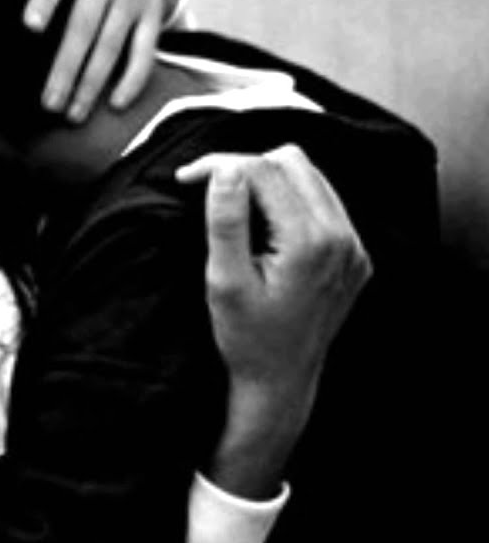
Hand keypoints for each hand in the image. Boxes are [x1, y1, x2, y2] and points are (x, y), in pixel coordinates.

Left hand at [24, 0, 181, 121]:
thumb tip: (1, 37)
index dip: (43, 2)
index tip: (30, 27)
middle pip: (82, 27)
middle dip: (64, 70)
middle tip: (49, 104)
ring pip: (110, 46)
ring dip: (91, 85)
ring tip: (74, 114)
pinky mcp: (153, 16)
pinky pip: (143, 53)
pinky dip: (131, 81)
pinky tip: (116, 104)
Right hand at [177, 145, 373, 497]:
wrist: (281, 381)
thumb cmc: (246, 338)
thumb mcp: (224, 281)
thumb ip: (226, 222)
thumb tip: (225, 170)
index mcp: (310, 242)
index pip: (264, 170)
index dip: (220, 164)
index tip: (187, 178)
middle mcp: (343, 238)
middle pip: (292, 161)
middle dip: (245, 165)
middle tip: (209, 187)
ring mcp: (354, 246)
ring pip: (311, 176)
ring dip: (269, 178)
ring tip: (233, 201)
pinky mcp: (355, 255)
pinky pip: (324, 203)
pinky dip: (290, 199)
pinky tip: (264, 223)